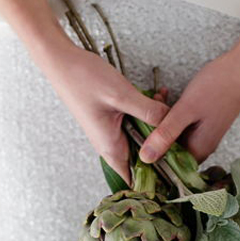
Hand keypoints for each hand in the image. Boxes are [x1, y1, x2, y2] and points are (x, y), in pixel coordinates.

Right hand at [34, 35, 168, 182]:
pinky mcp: (113, 119)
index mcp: (111, 147)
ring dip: (157, 123)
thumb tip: (171, 124)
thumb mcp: (122, 95)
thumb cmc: (83, 79)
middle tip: (178, 125)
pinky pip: (136, 122)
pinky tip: (157, 96)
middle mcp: (111, 144)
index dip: (156, 180)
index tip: (177, 168)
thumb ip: (148, 112)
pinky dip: (148, 112)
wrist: (61, 61)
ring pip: (142, 137)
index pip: (135, 179)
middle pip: (144, 157)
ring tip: (167, 102)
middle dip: (163, 142)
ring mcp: (112, 131)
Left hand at [138, 48, 239, 164]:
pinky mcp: (202, 120)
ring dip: (161, 118)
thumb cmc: (217, 87)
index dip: (151, 155)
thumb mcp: (185, 111)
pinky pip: (181, 122)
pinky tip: (164, 96)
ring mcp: (203, 132)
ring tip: (155, 97)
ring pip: (174, 133)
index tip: (134, 140)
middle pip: (170, 148)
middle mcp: (202, 145)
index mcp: (199, 149)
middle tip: (143, 112)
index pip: (169, 164)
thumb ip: (165, 135)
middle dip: (153, 131)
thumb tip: (145, 158)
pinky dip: (170, 112)